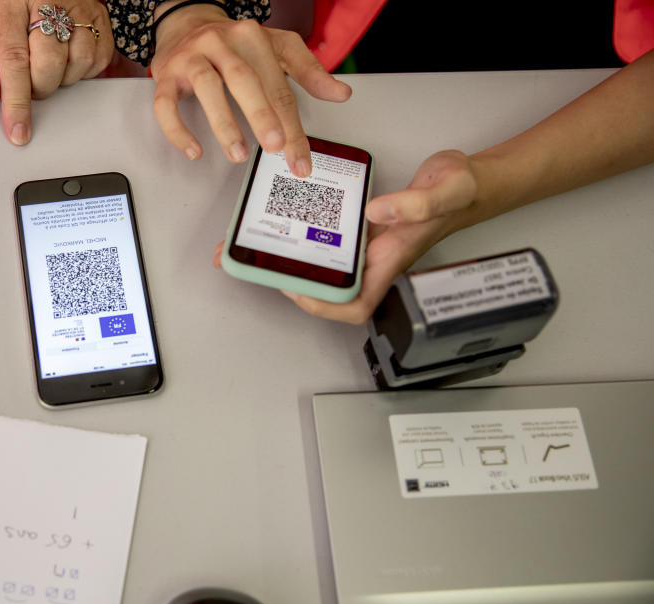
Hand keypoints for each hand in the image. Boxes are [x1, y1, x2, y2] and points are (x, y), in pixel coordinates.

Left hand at [0, 0, 112, 144]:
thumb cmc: (13, 4)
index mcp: (12, 5)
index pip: (15, 60)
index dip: (16, 101)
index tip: (18, 129)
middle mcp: (49, 3)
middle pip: (49, 66)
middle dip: (39, 88)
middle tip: (32, 81)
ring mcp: (80, 10)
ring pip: (77, 65)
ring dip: (62, 78)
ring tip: (50, 64)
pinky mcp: (101, 19)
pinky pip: (97, 62)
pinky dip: (82, 70)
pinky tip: (68, 58)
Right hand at [150, 4, 351, 176]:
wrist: (185, 24)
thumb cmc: (234, 44)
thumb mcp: (276, 49)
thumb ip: (308, 71)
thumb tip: (340, 93)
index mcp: (252, 38)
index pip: (277, 86)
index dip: (292, 125)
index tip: (300, 158)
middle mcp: (221, 43)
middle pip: (244, 80)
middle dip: (262, 115)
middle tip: (276, 147)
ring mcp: (191, 58)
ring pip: (207, 88)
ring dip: (224, 123)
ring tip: (238, 153)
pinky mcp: (166, 75)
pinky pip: (166, 104)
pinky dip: (178, 130)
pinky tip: (194, 150)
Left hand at [214, 150, 479, 323]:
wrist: (467, 180)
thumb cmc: (462, 192)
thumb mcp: (446, 189)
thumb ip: (415, 203)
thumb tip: (374, 212)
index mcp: (390, 259)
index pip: (355, 304)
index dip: (325, 307)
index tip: (298, 290)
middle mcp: (373, 257)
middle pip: (326, 288)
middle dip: (287, 280)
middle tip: (252, 263)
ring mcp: (365, 244)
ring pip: (321, 264)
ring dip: (287, 258)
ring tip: (252, 244)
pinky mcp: (360, 227)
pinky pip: (325, 239)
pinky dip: (302, 234)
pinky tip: (283, 218)